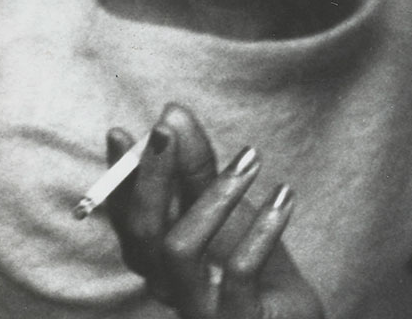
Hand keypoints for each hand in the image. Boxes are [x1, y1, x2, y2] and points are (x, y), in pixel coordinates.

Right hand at [104, 104, 324, 318]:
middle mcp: (166, 283)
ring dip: (212, 196)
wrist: (291, 318)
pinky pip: (238, 273)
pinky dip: (261, 230)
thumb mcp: (228, 211)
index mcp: (158, 258)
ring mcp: (197, 305)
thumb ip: (198, 170)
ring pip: (179, 249)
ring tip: (251, 157)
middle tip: (168, 129)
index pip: (127, 216)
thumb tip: (172, 113)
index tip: (119, 132)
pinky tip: (284, 198)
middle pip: (142, 231)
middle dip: (151, 176)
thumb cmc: (253, 267)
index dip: (119, 177)